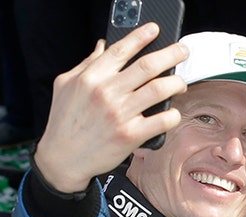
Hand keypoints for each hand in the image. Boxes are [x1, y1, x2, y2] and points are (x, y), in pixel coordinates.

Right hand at [32, 23, 187, 193]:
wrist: (62, 158)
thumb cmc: (64, 121)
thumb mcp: (66, 85)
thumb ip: (87, 64)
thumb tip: (103, 46)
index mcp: (91, 77)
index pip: (121, 50)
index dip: (141, 36)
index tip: (155, 29)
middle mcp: (106, 92)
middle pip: (147, 66)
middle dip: (170, 54)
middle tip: (183, 51)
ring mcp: (120, 114)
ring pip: (159, 89)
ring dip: (176, 83)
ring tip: (180, 82)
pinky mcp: (130, 135)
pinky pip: (162, 120)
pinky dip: (173, 114)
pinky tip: (174, 112)